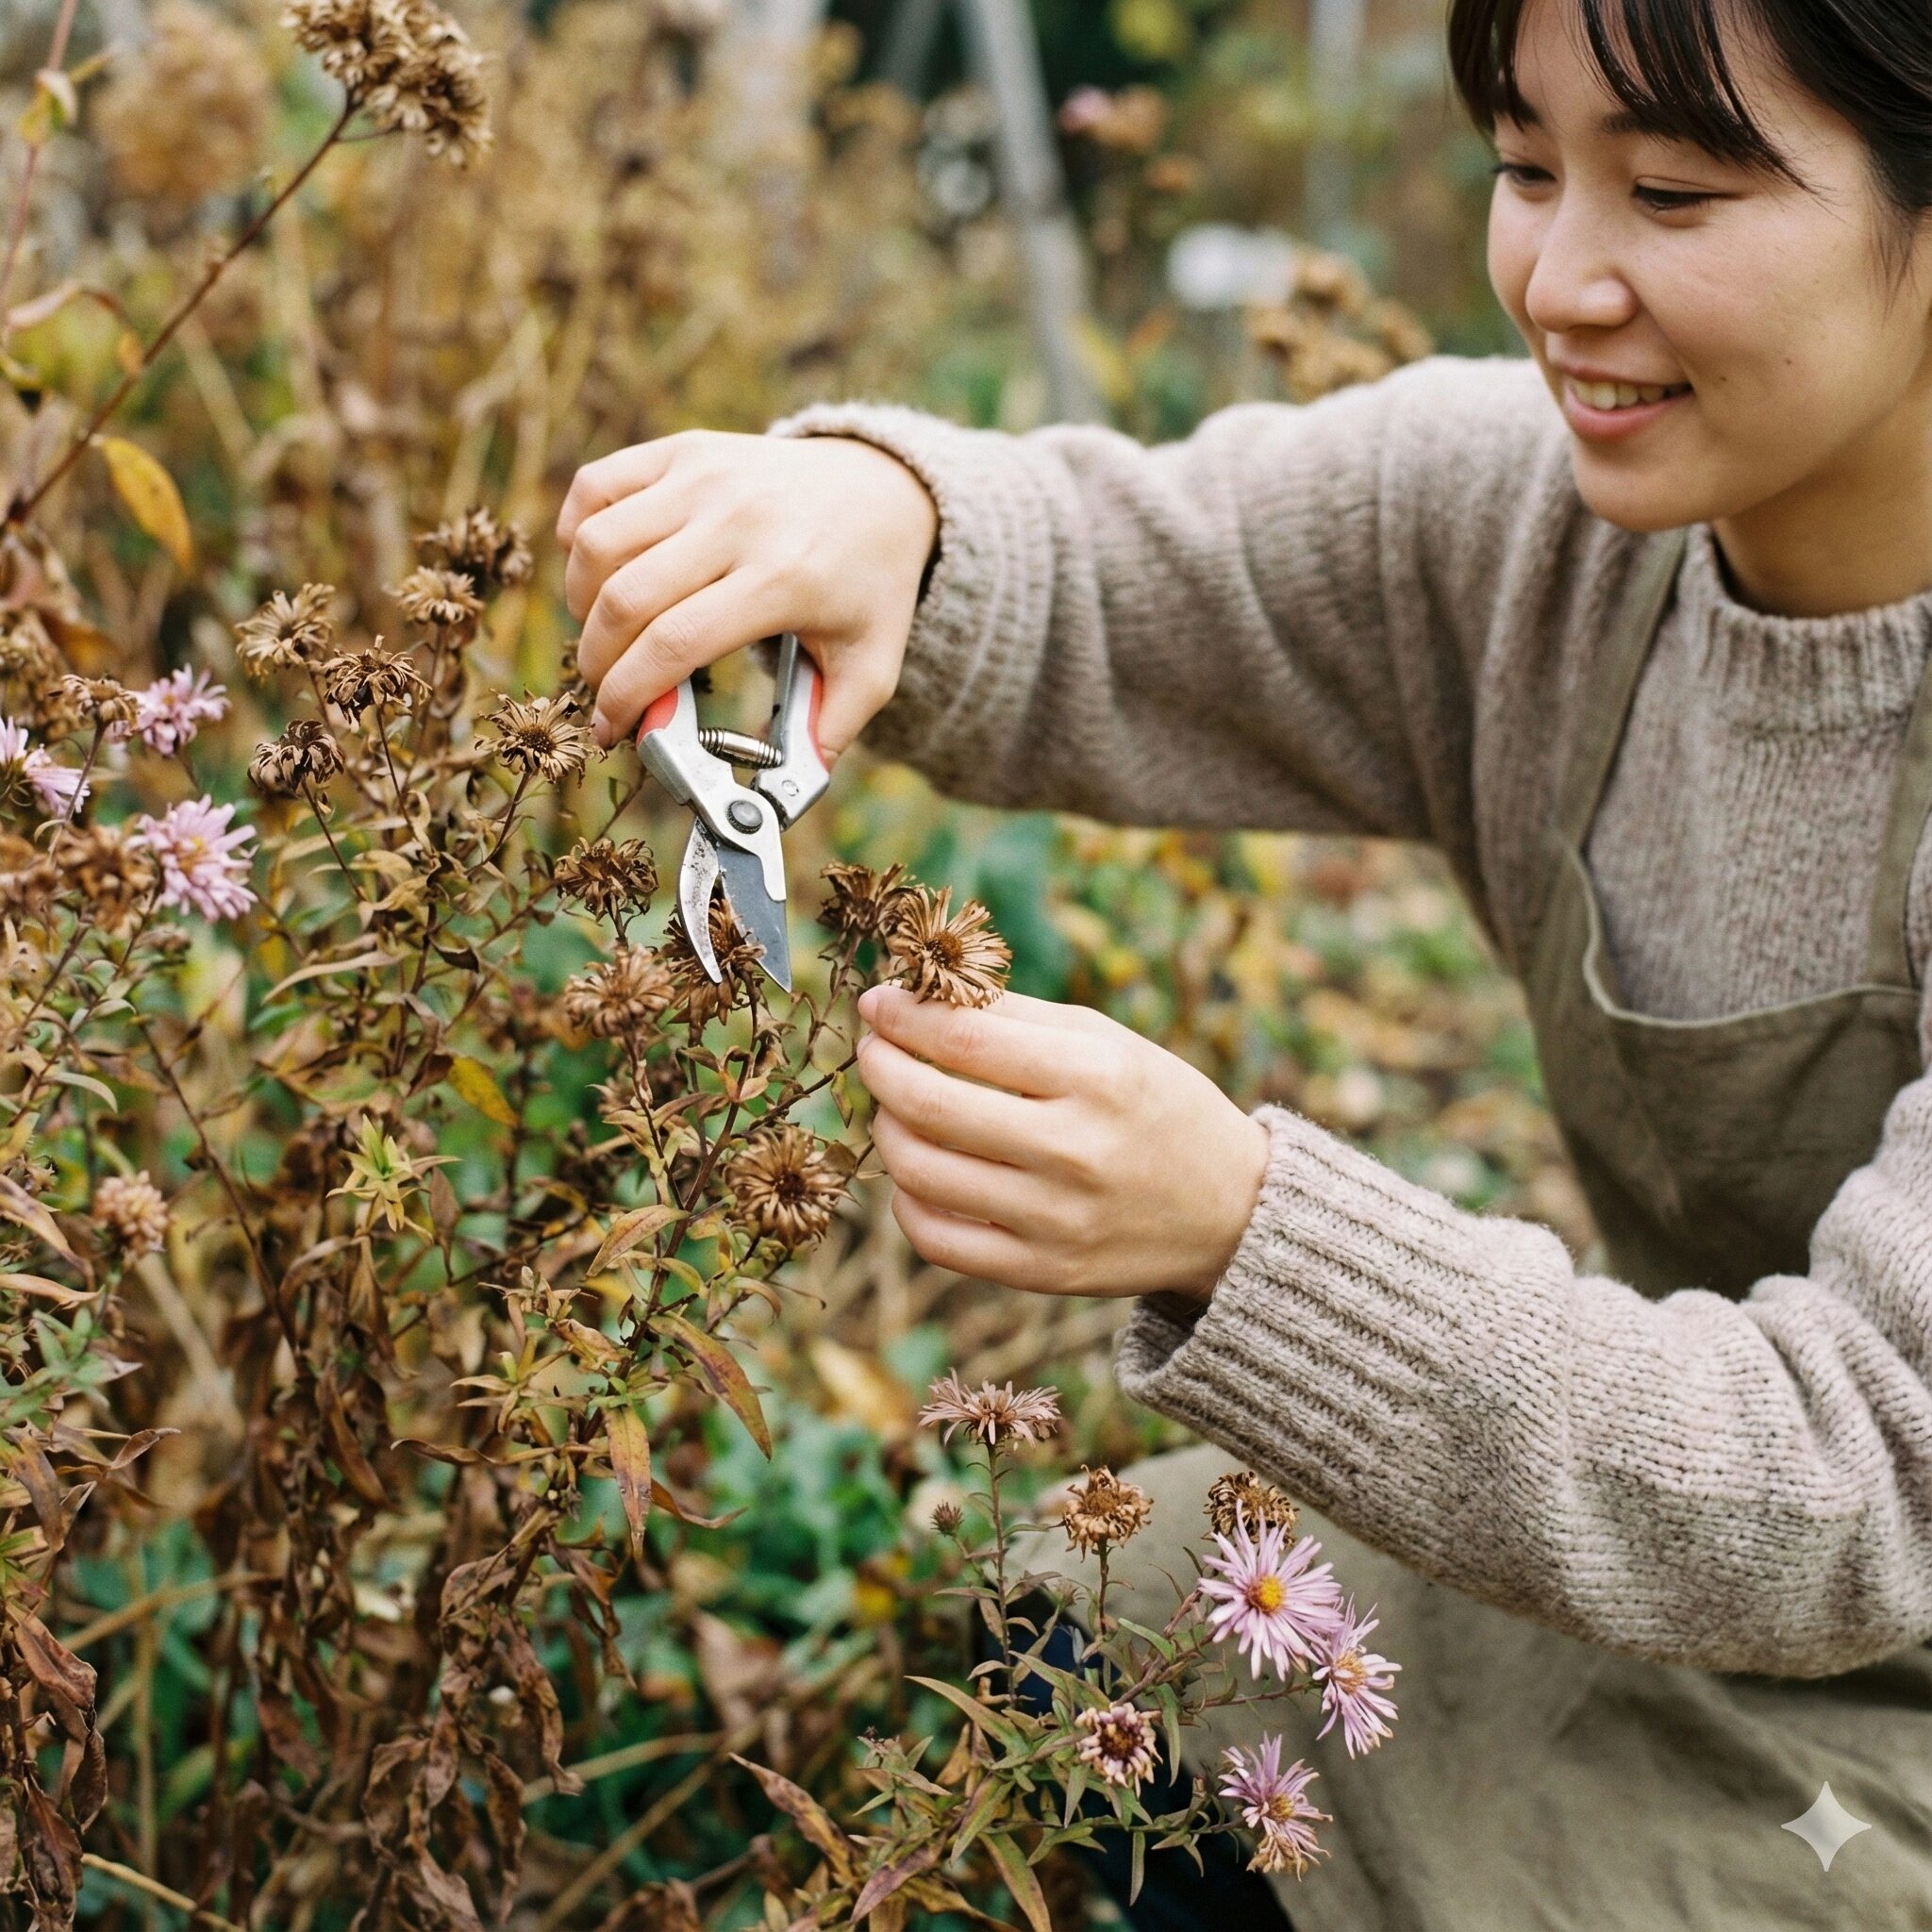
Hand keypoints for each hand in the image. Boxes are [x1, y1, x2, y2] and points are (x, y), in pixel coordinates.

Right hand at [556, 429, 937, 756]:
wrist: (881, 490)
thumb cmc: (868, 588)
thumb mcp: (873, 667)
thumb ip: (830, 732)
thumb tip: (777, 798)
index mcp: (783, 579)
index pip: (675, 643)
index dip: (626, 696)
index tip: (610, 731)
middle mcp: (739, 521)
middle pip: (625, 600)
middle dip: (596, 662)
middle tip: (604, 691)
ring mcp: (706, 477)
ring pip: (598, 544)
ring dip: (581, 603)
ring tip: (604, 636)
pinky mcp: (684, 450)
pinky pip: (596, 486)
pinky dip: (577, 534)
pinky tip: (597, 573)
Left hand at [854, 985, 1270, 1300]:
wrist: (1230, 1212)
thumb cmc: (1158, 1108)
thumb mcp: (1110, 1044)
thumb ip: (1017, 1018)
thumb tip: (917, 996)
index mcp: (1097, 1078)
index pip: (965, 1040)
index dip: (903, 1016)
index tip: (877, 1003)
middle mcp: (1075, 1151)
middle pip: (930, 1105)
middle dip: (881, 1068)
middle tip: (874, 1051)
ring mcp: (1055, 1220)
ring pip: (920, 1173)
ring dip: (888, 1130)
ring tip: (896, 1110)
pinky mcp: (1041, 1273)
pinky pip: (936, 1239)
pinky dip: (908, 1199)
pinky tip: (920, 1171)